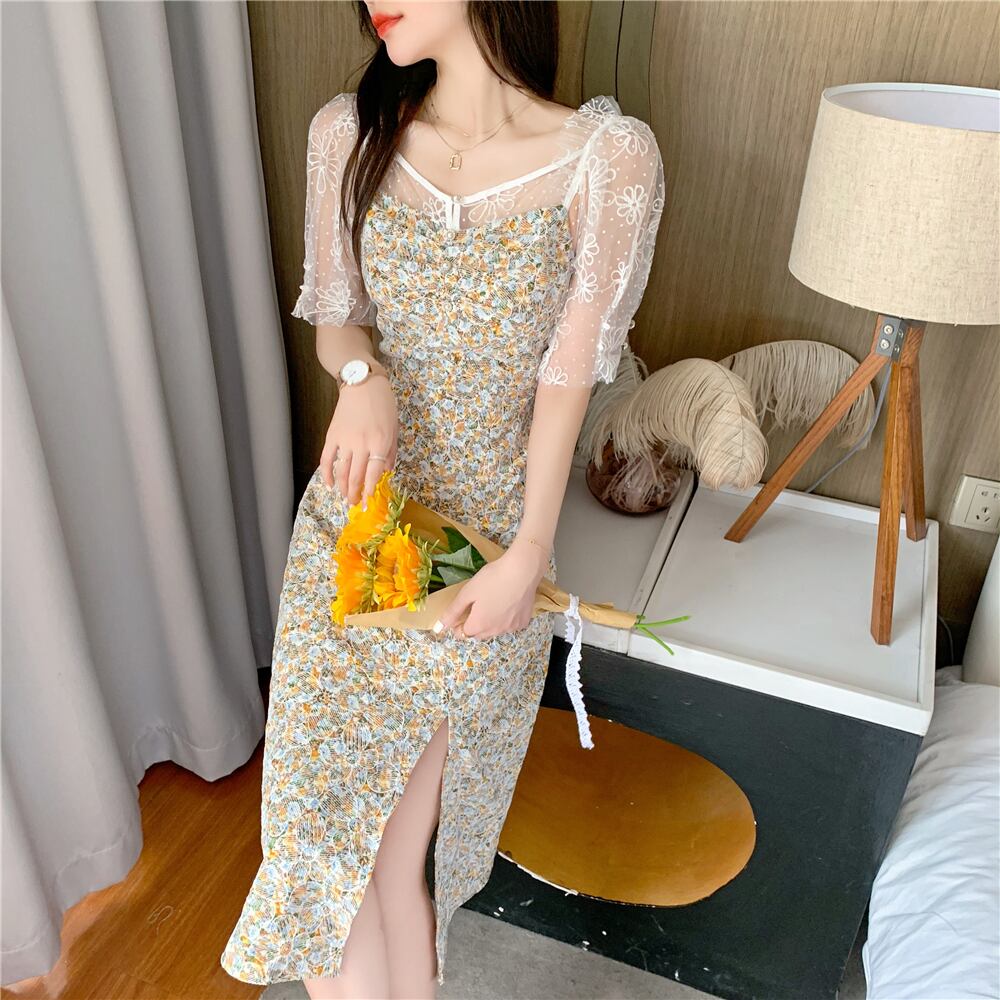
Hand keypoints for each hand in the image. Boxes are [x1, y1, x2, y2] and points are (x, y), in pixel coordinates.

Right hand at [321, 374, 398, 506]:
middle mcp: (362, 444)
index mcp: (380, 443)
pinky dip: (326, 474)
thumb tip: (386, 473)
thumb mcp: (394, 428)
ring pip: (341, 472)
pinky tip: (328, 485)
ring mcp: (345, 440)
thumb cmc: (383, 404)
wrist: (362, 383)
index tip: (367, 503)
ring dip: (342, 488)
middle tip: (354, 505)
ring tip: (345, 498)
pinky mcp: (332, 435)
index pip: (373, 474)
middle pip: (356, 477)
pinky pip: (326, 459)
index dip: (369, 491)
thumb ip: (390, 452)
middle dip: (354, 494)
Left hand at [435, 537, 550, 639]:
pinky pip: (510, 625)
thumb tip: (438, 629)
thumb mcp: (467, 592)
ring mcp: (511, 628)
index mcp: (479, 625)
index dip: (459, 624)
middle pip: (479, 634)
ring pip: (495, 630)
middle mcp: (495, 631)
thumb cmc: (492, 578)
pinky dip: (507, 618)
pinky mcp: (523, 622)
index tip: (463, 610)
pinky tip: (509, 602)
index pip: (463, 634)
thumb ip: (452, 612)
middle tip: (478, 604)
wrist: (523, 571)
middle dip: (475, 624)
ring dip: (491, 622)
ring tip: (494, 601)